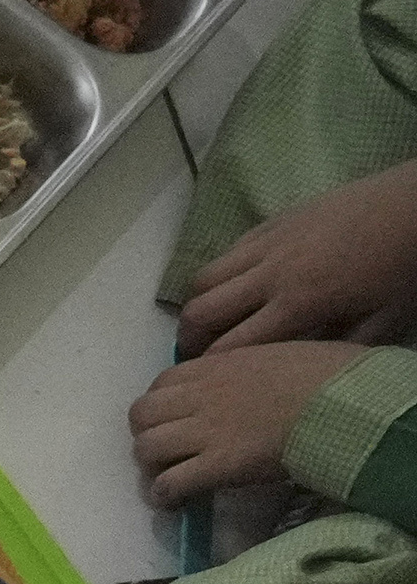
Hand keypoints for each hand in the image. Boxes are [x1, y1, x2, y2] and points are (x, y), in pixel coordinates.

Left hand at [131, 340, 375, 507]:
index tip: (174, 418)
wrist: (346, 403)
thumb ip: (250, 366)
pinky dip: (164, 495)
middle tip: (165, 451)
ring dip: (151, 466)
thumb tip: (247, 380)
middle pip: (141, 414)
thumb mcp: (281, 353)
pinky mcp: (218, 465)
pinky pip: (169, 482)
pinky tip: (175, 503)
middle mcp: (202, 396)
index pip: (163, 382)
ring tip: (168, 478)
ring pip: (146, 448)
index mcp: (219, 365)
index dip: (162, 403)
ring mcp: (206, 431)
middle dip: (146, 433)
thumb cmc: (331, 375)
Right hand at [173, 162, 416, 358]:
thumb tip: (305, 368)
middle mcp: (271, 275)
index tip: (205, 377)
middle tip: (196, 351)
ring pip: (206, 277)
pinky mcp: (274, 221)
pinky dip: (222, 271)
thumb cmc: (404, 267)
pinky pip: (230, 250)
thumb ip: (339, 349)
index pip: (229, 347)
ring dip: (199, 302)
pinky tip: (237, 282)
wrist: (416, 205)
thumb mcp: (383, 322)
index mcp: (298, 305)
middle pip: (201, 310)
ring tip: (209, 316)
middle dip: (189, 336)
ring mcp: (269, 243)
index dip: (208, 367)